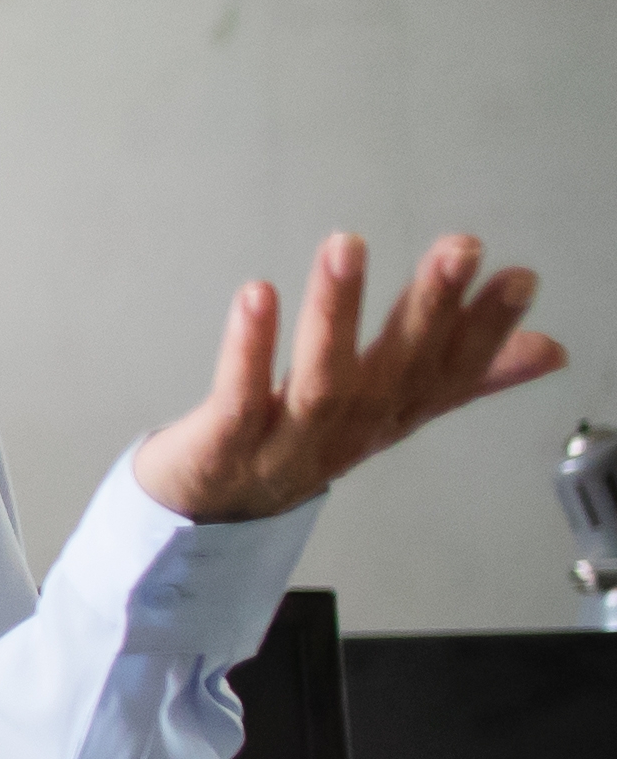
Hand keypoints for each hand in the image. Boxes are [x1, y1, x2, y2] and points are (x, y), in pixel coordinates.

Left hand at [129, 232, 562, 523]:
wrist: (208, 512)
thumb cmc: (300, 445)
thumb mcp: (391, 409)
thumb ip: (467, 375)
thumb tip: (549, 348)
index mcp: (393, 418)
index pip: (450, 373)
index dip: (487, 331)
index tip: (516, 278)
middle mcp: (348, 433)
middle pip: (396, 373)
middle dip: (430, 310)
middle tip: (459, 250)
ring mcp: (287, 444)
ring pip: (322, 380)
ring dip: (338, 311)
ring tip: (346, 246)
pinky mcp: (224, 446)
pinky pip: (241, 397)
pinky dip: (249, 348)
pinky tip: (257, 294)